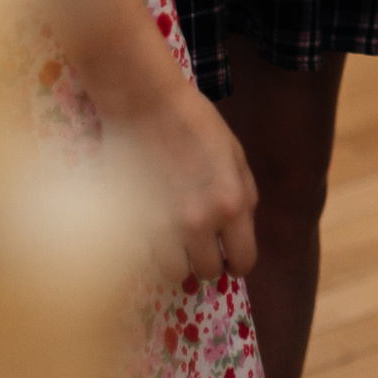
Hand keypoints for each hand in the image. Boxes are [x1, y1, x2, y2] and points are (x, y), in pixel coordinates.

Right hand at [107, 81, 258, 282]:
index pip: (243, 260)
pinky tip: (154, 228)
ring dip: (179, 261)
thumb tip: (242, 228)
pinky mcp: (132, 223)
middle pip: (209, 272)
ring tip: (176, 241)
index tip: (231, 257)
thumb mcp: (236, 155)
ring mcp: (163, 226)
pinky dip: (152, 249)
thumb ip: (245, 194)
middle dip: (209, 260)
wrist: (146, 105)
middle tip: (201, 244)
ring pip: (175, 273)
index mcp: (232, 204)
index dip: (239, 262)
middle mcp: (200, 223)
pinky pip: (146, 256)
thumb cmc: (196, 123)